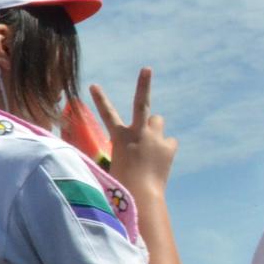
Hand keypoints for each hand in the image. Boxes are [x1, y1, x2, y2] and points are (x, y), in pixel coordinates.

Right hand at [91, 69, 176, 198]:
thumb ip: (122, 152)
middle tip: (147, 69)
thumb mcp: (114, 165)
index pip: (107, 114)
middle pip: (142, 103)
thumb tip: (132, 150)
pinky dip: (165, 148)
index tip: (94, 85)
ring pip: (158, 122)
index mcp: (119, 137)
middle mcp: (138, 132)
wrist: (142, 194)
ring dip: (154, 128)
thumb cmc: (121, 185)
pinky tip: (161, 160)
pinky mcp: (169, 146)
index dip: (100, 99)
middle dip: (144, 84)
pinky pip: (169, 142)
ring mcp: (155, 138)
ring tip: (151, 143)